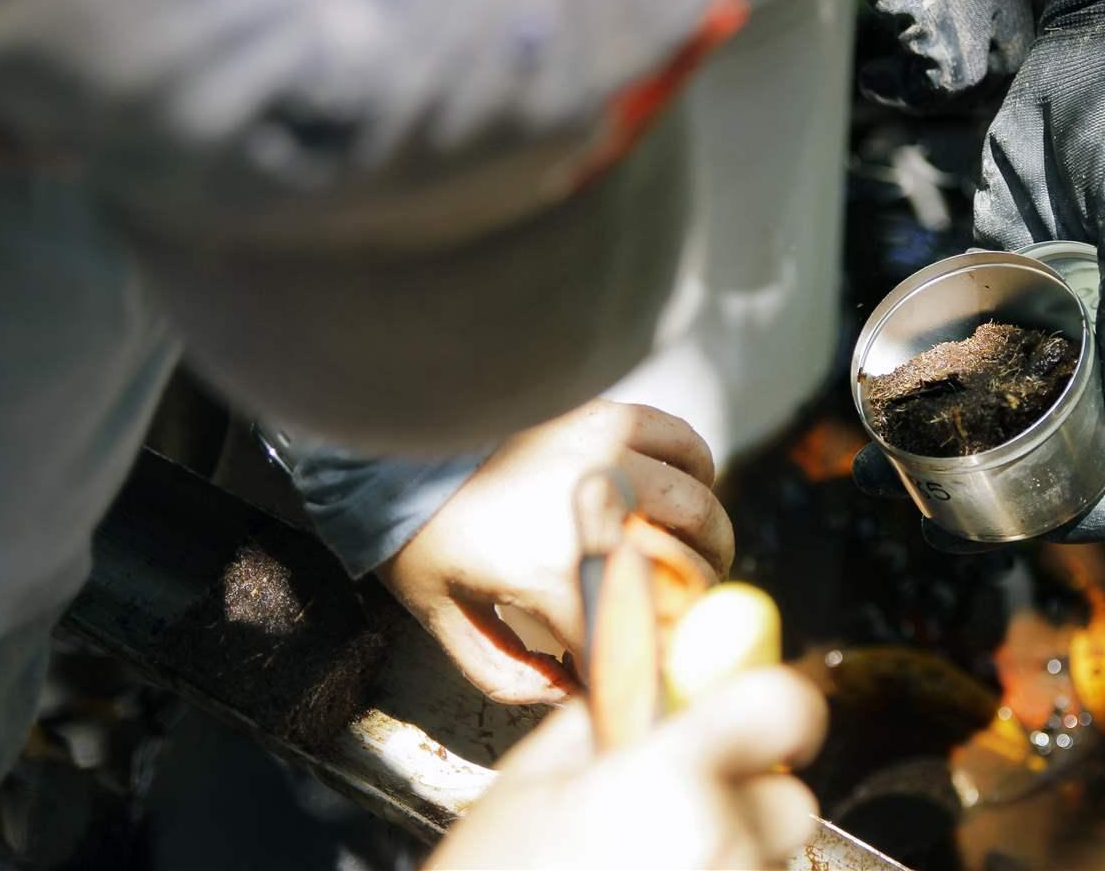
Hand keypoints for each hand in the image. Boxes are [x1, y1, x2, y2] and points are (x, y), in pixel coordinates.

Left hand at [380, 401, 733, 704]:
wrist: (395, 442)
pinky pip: (686, 443)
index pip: (636, 634)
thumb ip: (506, 673)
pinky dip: (700, 472)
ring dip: (709, 541)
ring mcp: (606, 455)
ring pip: (699, 505)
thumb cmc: (417, 532)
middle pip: (690, 570)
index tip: (643, 670)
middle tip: (679, 613)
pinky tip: (684, 491)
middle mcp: (594, 511)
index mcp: (552, 573)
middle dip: (694, 604)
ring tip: (694, 556)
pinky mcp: (609, 414)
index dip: (648, 663)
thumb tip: (570, 690)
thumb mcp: (444, 617)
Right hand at [428, 668, 826, 869]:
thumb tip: (658, 685)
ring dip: (728, 853)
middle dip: (742, 796)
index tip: (751, 715)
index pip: (787, 706)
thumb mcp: (527, 787)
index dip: (772, 704)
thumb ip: (606, 719)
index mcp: (671, 783)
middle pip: (788, 798)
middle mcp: (724, 846)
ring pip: (767, 858)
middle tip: (673, 812)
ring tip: (646, 868)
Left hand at [855, 0, 1104, 548]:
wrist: (1095, 48)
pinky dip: (916, 382)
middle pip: (1051, 454)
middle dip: (993, 499)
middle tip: (926, 516)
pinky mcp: (991, 279)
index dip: (1099, 505)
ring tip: (874, 472)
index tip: (1043, 525)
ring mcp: (1039, 318)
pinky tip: (868, 404)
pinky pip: (952, 346)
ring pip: (990, 411)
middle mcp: (1093, 346)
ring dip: (937, 450)